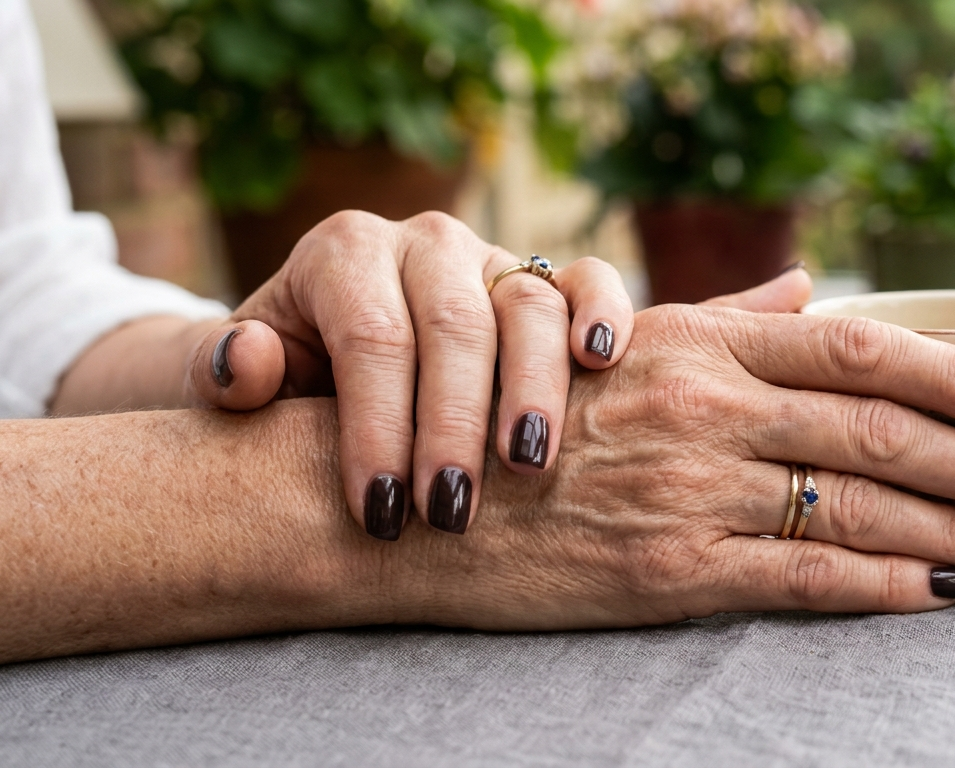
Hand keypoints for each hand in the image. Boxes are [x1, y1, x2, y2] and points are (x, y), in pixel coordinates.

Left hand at [185, 211, 634, 539]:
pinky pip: (588, 279)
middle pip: (454, 326)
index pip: (372, 338)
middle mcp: (423, 242)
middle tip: (449, 514)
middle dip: (454, 426)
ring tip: (529, 465)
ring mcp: (492, 256)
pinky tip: (602, 361)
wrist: (332, 355)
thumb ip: (224, 373)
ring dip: (535, 388)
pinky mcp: (547, 280)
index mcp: (342, 254)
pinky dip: (603, 313)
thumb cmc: (286, 382)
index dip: (377, 427)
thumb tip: (248, 362)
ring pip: (528, 304)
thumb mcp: (230, 382)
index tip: (378, 514)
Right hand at [402, 299, 954, 628]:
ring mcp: (690, 493)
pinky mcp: (670, 573)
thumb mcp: (622, 348)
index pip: (859, 348)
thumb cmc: (525, 419)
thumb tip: (811, 291)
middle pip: (880, 429)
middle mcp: (705, 410)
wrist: (416, 501)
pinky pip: (804, 580)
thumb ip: (727, 320)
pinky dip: (885, 586)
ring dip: (954, 527)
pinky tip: (942, 590)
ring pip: (857, 506)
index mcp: (699, 346)